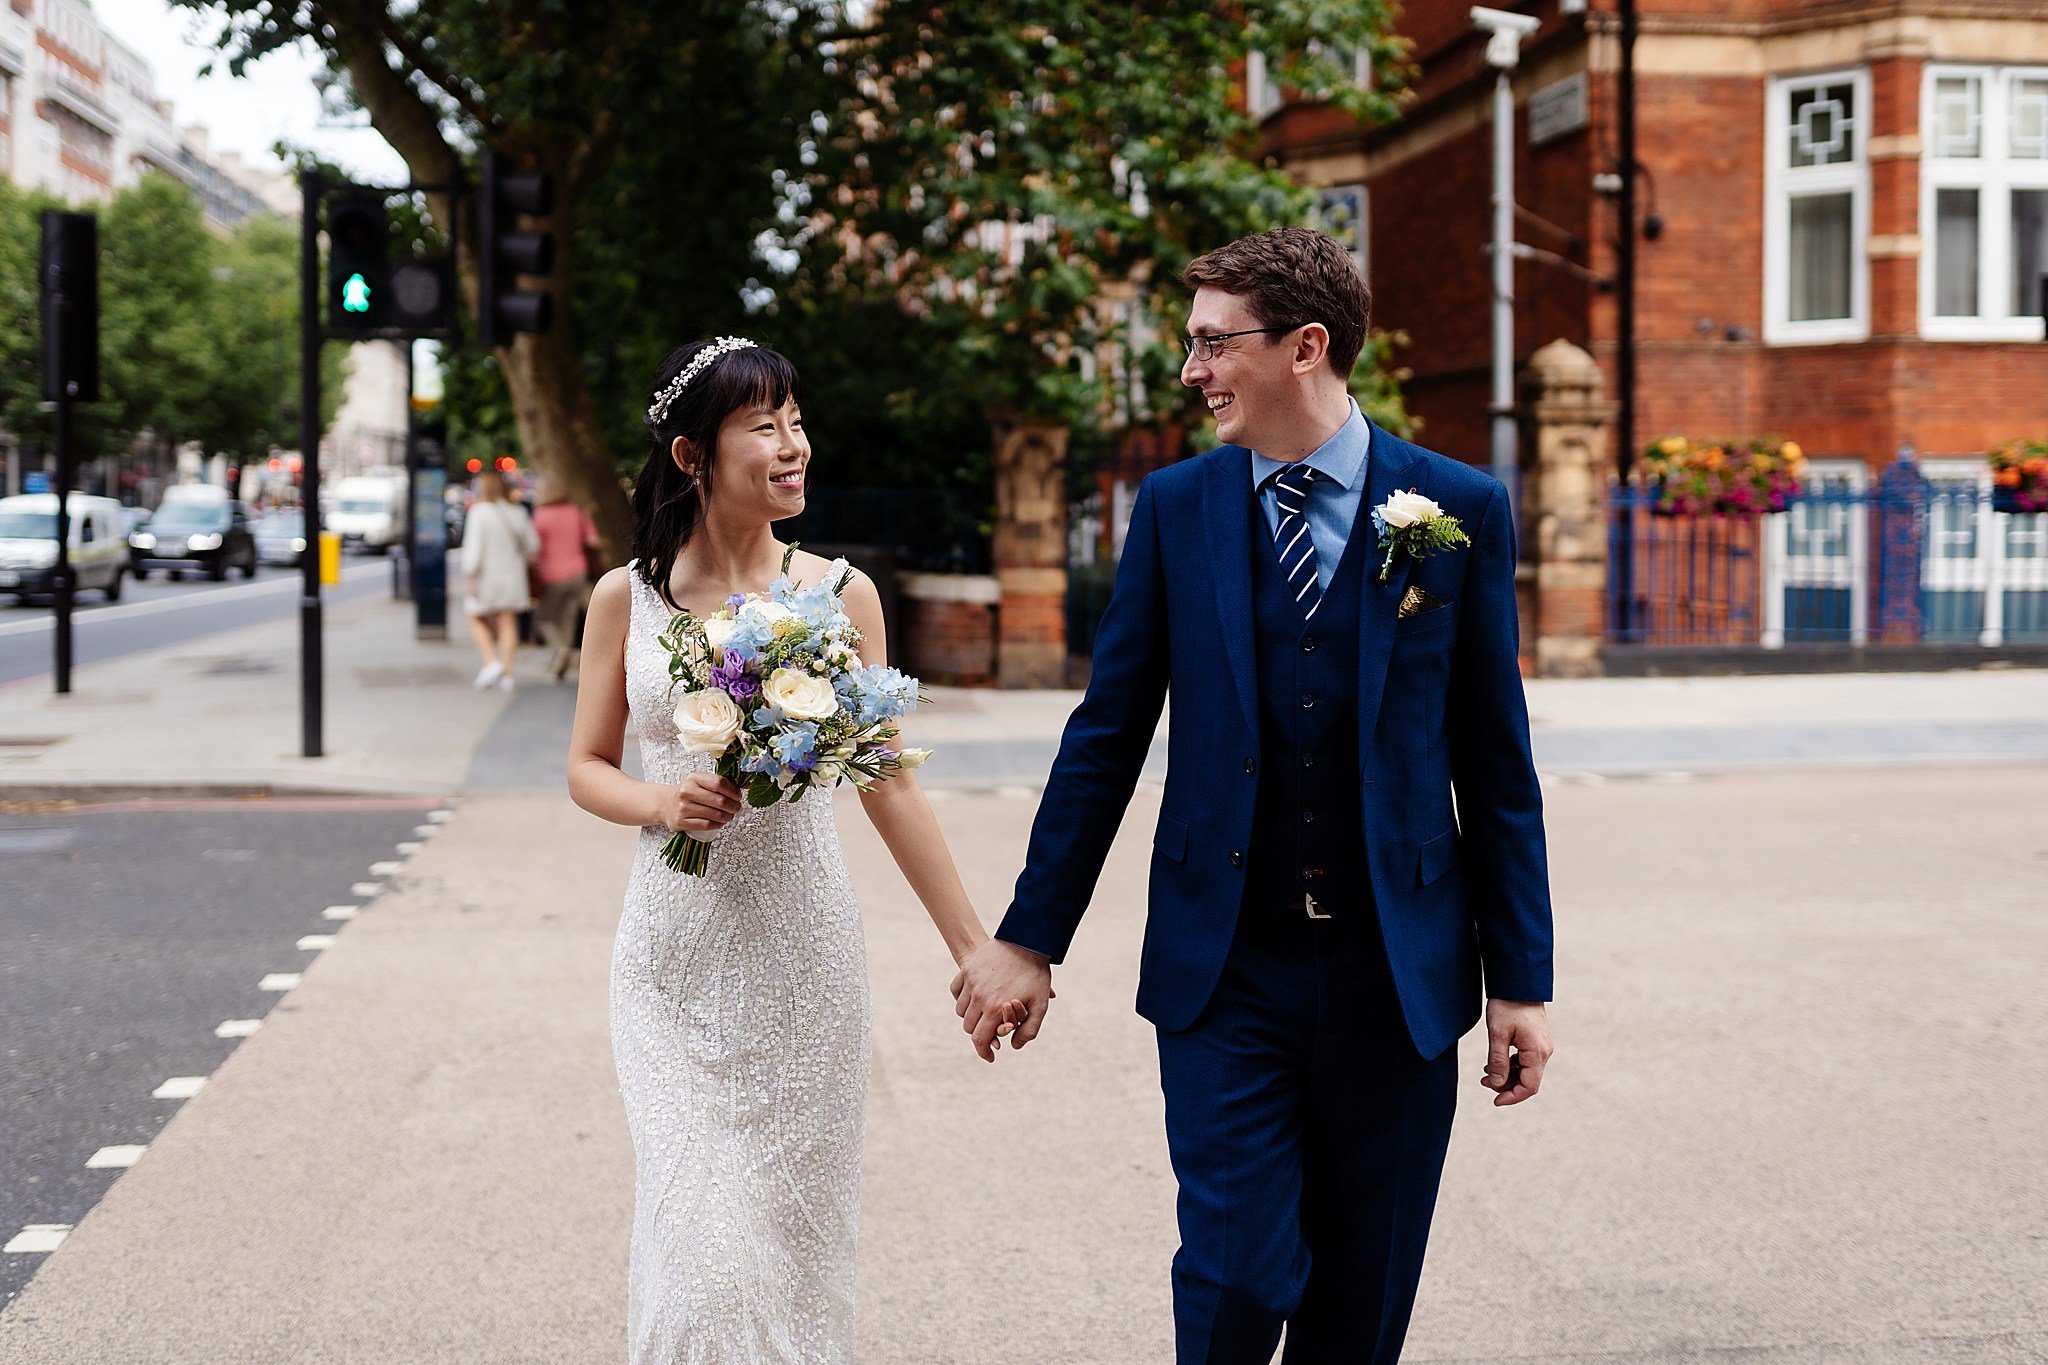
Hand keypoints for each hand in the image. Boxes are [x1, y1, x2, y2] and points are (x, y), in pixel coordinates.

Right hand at [652, 774, 741, 832]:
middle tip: (736, 809)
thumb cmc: (689, 793)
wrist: (666, 804)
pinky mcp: (681, 822)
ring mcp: (683, 808)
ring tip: (729, 816)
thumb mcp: (700, 782)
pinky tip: (719, 823)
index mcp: (694, 778)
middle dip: (734, 807)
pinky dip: (717, 825)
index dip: (733, 791)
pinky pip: (706, 825)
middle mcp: (687, 791)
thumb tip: (746, 786)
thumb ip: (719, 783)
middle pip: (720, 801)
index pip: (719, 783)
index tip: (738, 796)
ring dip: (727, 817)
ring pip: (715, 815)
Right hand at [951, 939, 1053, 1059]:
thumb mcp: (1040, 1005)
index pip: (980, 1039)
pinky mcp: (967, 969)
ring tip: (985, 1012)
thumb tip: (1013, 1046)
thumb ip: (1029, 1030)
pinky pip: (955, 991)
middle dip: (980, 1033)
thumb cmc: (1035, 974)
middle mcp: (979, 996)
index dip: (983, 1051)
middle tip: (992, 1030)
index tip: (990, 1056)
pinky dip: (961, 998)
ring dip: (971, 1016)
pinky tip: (974, 997)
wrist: (1027, 940)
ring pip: (961, 1011)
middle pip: (969, 1027)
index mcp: (995, 1008)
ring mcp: (971, 981)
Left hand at [1481, 999, 1552, 1106]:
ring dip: (1507, 1076)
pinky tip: (1495, 1062)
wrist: (1518, 982)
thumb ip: (1497, 1060)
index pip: (1529, 1086)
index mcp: (1537, 1052)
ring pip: (1526, 1072)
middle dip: (1506, 1086)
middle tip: (1483, 1081)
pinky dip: (1511, 1065)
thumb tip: (1495, 1084)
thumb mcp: (1497, 1033)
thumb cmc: (1507, 1005)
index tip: (1495, 1101)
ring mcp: (1541, 1046)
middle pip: (1528, 1081)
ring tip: (1485, 1072)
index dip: (1512, 1097)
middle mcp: (1544, 1051)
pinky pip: (1525, 1061)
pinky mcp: (1536, 1041)